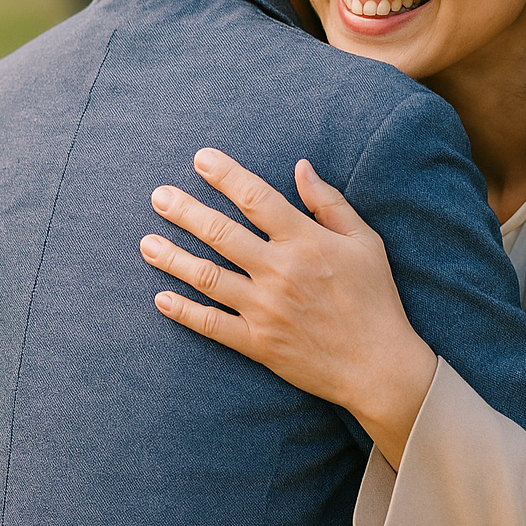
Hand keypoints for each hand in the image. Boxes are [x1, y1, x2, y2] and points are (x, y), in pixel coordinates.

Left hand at [140, 148, 436, 467]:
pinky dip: (184, 312)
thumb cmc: (375, 298)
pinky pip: (212, 325)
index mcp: (306, 242)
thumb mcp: (365, 242)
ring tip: (146, 242)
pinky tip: (161, 298)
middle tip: (158, 196)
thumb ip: (329, 203)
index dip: (226, 176)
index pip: (257, 199)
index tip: (200, 159)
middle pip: (221, 234)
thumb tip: (299, 167)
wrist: (379, 366)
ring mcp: (265, 310)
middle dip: (185, 211)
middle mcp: (280, 272)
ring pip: (208, 277)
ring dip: (173, 258)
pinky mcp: (258, 344)